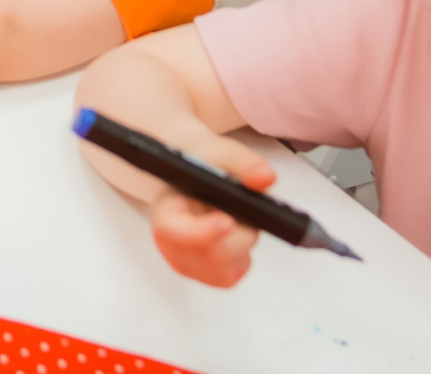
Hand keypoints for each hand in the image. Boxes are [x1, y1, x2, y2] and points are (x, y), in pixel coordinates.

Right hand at [143, 129, 274, 289]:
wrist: (197, 179)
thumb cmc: (204, 165)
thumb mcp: (222, 153)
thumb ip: (244, 163)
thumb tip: (265, 177)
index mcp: (164, 211)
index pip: (173, 231)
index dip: (201, 232)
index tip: (228, 222)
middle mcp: (170, 244)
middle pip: (211, 254)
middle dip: (238, 233)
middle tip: (243, 210)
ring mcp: (187, 265)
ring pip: (227, 267)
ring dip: (242, 244)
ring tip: (236, 218)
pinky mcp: (208, 277)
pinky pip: (235, 273)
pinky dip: (242, 255)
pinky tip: (234, 235)